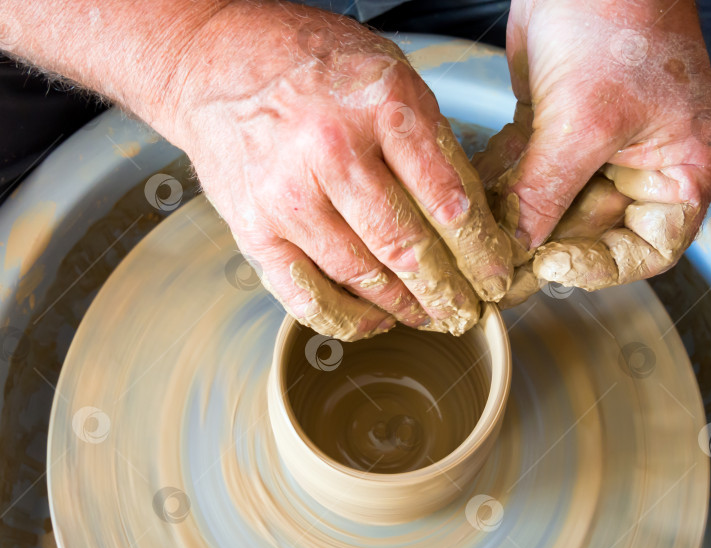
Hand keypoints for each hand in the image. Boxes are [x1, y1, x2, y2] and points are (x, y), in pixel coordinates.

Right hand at [155, 3, 512, 339]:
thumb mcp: (389, 74)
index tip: (495, 274)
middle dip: (448, 292)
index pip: (449, 199)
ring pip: (363, 277)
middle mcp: (334, 153)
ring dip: (404, 308)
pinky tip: (373, 322)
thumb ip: (428, 140)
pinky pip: (306, 296)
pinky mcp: (254, 228)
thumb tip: (467, 214)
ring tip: (428, 316)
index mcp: (382, 106)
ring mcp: (289, 196)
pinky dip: (347, 320)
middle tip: (468, 312)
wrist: (215, 63)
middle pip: (408, 247)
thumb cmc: (308, 66)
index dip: (480, 250)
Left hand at [472, 0, 710, 306]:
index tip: (553, 267)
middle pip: (589, 230)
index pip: (647, 249)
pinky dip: (501, 184)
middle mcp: (639, 162)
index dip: (601, 268)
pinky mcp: (554, 129)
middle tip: (499, 266)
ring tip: (480, 236)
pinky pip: (526, 173)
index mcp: (678, 167)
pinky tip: (476, 196)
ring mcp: (593, 146)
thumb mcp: (585, 122)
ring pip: (550, 204)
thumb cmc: (620, 16)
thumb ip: (549, 192)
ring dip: (515, 218)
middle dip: (543, 244)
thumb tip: (522, 247)